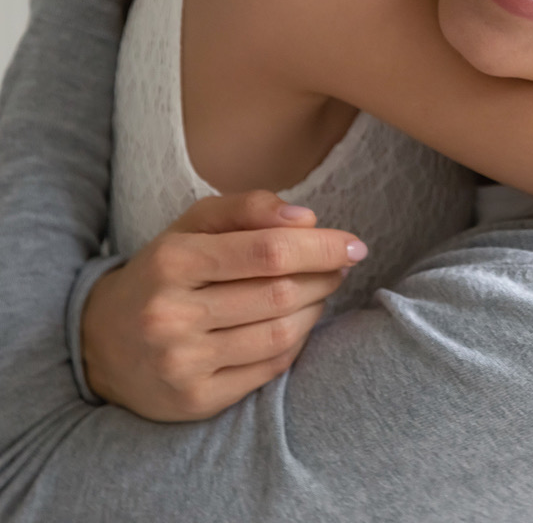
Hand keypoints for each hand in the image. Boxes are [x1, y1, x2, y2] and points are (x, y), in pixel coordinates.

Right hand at [81, 190, 366, 421]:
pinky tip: (299, 321)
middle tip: (342, 264)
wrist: (101, 342)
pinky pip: (271, 367)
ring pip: (282, 332)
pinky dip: (298, 341)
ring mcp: (184, 364)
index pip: (269, 251)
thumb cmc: (165, 272)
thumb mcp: (193, 225)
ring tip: (323, 289)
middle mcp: (173, 315)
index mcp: (174, 262)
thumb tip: (307, 217)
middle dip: (326, 275)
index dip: (322, 247)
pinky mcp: (196, 401)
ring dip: (317, 307)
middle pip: (281, 293)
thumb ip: (249, 208)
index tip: (354, 244)